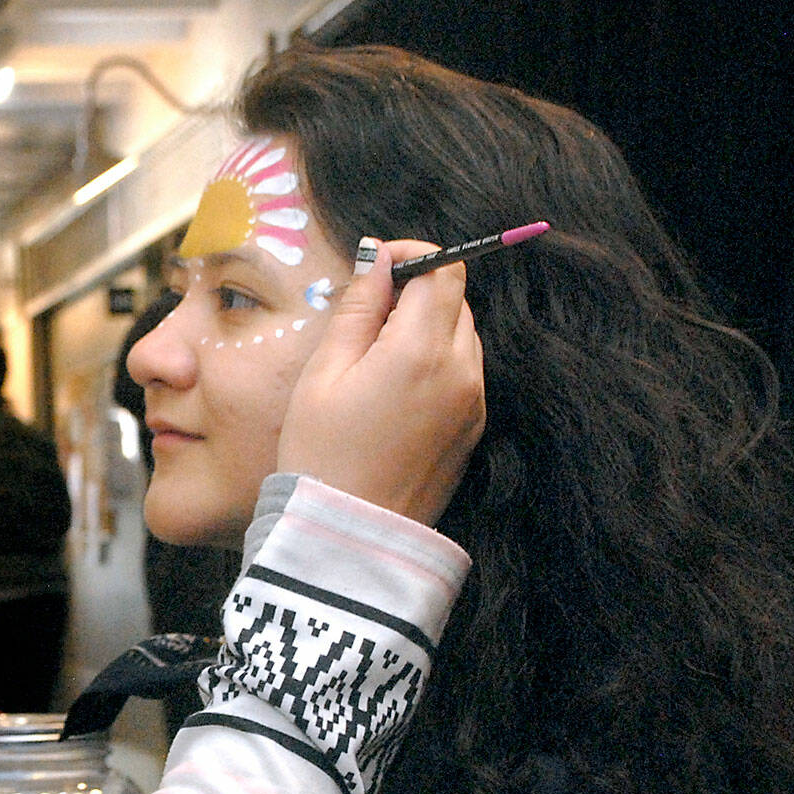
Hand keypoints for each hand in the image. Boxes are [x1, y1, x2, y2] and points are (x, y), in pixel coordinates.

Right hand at [275, 238, 484, 527]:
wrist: (347, 537)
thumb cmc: (321, 456)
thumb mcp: (323, 374)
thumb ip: (357, 309)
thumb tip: (377, 260)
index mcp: (421, 350)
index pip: (443, 269)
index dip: (411, 256)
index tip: (375, 267)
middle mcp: (461, 371)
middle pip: (455, 299)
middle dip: (416, 293)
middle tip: (363, 317)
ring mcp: (473, 402)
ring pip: (462, 335)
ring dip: (426, 329)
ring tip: (373, 359)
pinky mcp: (471, 429)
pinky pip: (463, 373)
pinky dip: (435, 363)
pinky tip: (391, 391)